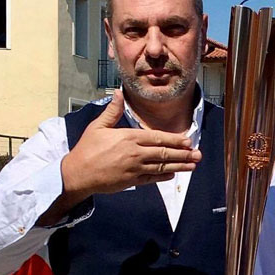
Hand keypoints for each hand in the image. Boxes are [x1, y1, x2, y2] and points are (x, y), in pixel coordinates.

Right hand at [62, 89, 200, 200]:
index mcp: (129, 138)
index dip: (175, 140)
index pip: (158, 138)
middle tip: (198, 154)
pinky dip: (164, 176)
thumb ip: (113, 111)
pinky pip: (152, 179)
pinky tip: (174, 174)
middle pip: (164, 153)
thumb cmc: (87, 149)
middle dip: (183, 154)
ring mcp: (134, 169)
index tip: (188, 141)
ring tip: (193, 165)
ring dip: (179, 166)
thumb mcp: (98, 126)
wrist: (77, 174)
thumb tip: (119, 92)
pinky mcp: (131, 181)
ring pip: (162, 167)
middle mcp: (135, 153)